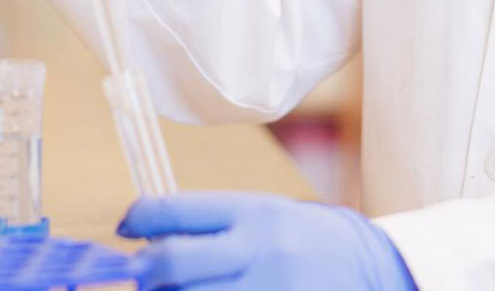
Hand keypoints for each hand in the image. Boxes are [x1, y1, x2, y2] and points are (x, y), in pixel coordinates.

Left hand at [117, 191, 418, 290]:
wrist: (369, 269)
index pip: (177, 211)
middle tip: (139, 272)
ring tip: (168, 289)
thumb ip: (211, 225)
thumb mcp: (264, 214)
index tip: (125, 227)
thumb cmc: (303, 239)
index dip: (140, 218)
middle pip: (172, 264)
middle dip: (144, 271)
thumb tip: (145, 234)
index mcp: (253, 214)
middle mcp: (257, 253)